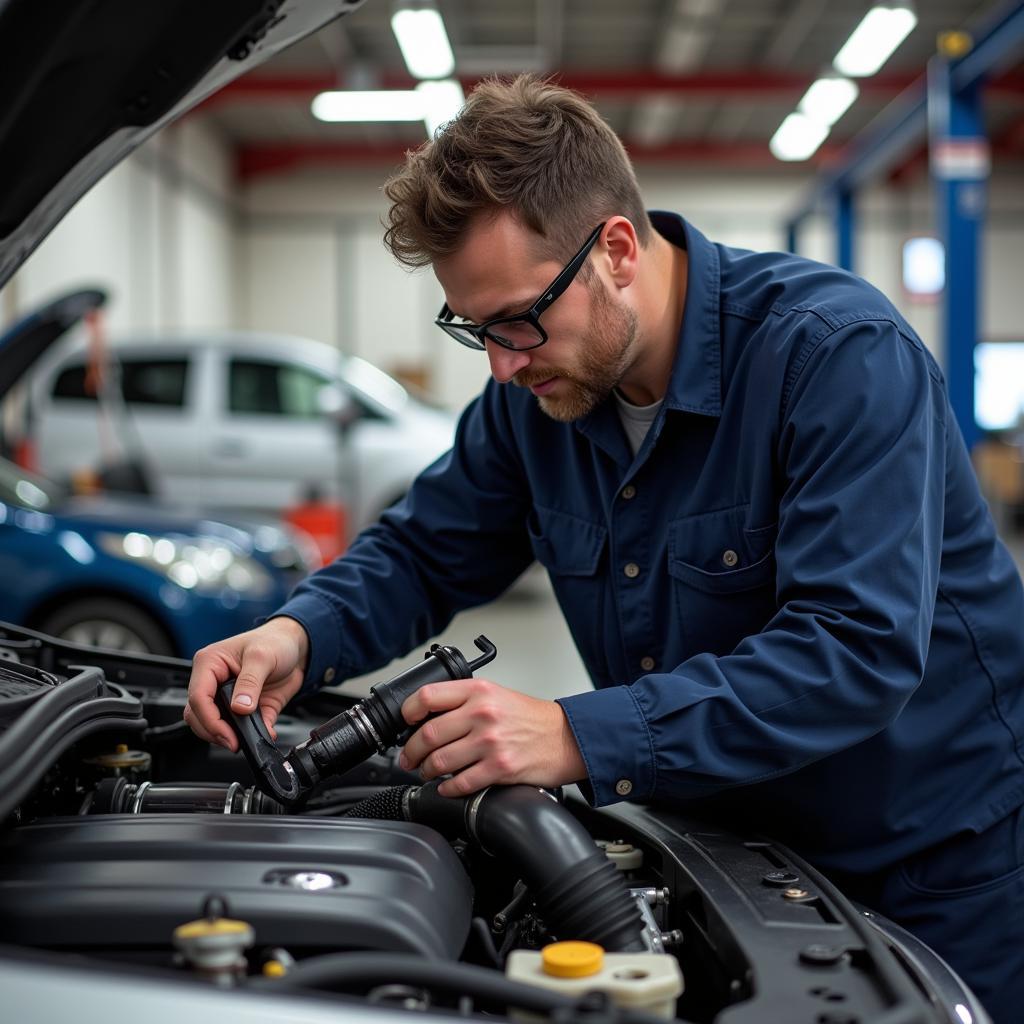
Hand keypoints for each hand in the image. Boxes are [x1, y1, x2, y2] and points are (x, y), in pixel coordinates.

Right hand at [184, 616, 309, 750]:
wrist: (296, 647)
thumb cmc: (275, 641)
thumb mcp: (262, 656)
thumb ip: (250, 682)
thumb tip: (239, 708)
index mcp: (210, 663)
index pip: (198, 696)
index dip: (209, 720)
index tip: (227, 734)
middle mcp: (214, 681)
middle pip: (198, 715)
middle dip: (214, 732)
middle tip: (234, 742)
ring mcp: (227, 697)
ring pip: (213, 725)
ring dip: (228, 736)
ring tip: (247, 739)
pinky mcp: (244, 710)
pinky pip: (241, 729)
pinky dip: (250, 735)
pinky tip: (264, 733)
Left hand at [398, 678, 586, 796]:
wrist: (565, 737)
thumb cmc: (531, 718)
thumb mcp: (496, 694)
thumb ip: (464, 701)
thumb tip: (428, 717)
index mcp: (479, 691)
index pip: (428, 696)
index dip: (408, 711)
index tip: (405, 722)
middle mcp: (482, 714)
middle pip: (428, 733)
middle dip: (411, 751)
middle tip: (409, 758)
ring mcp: (490, 742)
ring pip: (440, 761)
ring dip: (426, 771)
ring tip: (427, 772)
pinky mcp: (499, 768)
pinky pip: (460, 783)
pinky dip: (447, 789)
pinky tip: (447, 787)